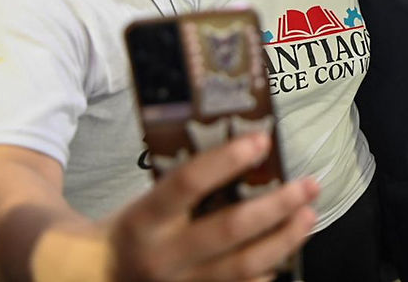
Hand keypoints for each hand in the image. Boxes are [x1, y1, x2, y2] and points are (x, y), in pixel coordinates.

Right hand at [106, 132, 318, 280]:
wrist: (98, 281)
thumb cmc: (129, 232)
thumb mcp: (143, 202)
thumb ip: (186, 183)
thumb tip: (242, 146)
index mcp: (144, 218)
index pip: (187, 183)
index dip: (226, 160)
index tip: (262, 141)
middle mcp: (163, 256)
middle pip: (229, 229)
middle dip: (277, 206)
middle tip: (309, 185)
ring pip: (243, 266)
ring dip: (284, 240)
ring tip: (308, 216)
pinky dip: (268, 271)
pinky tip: (286, 251)